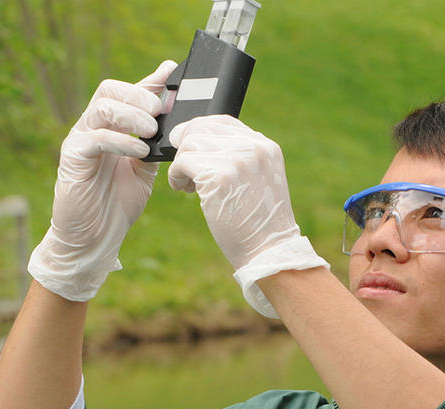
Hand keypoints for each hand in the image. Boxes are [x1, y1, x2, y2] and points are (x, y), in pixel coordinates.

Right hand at [28, 60, 177, 301]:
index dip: (150, 80)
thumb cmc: (117, 203)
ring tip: (152, 131)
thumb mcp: (144, 169)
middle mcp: (92, 127)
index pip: (127, 92)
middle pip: (109, 89)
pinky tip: (140, 151)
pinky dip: (122, 141)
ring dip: (131, 115)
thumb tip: (176, 122)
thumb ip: (155, 144)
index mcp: (110, 127)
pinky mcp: (73, 158)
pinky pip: (96, 138)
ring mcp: (80, 140)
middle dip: (138, 94)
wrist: (95, 236)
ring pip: (102, 107)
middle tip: (160, 110)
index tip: (172, 70)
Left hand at [167, 115, 327, 316]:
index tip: (192, 151)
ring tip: (188, 184)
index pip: (223, 121)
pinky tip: (183, 190)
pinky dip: (176, 176)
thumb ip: (239, 158)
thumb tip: (200, 142)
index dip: (201, 133)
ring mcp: (237, 159)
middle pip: (203, 127)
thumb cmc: (258, 222)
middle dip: (186, 146)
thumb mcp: (258, 180)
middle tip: (186, 170)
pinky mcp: (219, 175)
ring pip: (190, 142)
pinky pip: (182, 161)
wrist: (267, 250)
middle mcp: (254, 147)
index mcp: (265, 147)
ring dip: (181, 163)